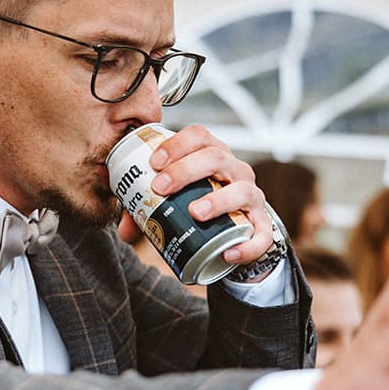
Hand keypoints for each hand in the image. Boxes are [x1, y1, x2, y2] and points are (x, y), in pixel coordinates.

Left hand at [144, 124, 274, 266]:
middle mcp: (235, 171)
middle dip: (186, 169)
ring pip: (242, 191)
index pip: (199, 136)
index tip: (154, 163)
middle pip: (216, 157)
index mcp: (213, 156)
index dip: (177, 144)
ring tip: (195, 213)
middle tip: (161, 188)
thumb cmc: (199, 206)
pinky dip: (248, 245)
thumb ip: (146, 211)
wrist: (231, 234)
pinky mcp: (262, 225)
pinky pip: (263, 235)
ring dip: (218, 200)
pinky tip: (228, 253)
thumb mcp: (173, 203)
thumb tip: (125, 228)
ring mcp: (251, 197)